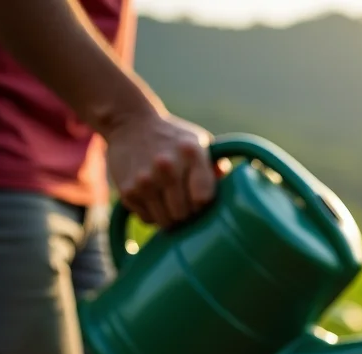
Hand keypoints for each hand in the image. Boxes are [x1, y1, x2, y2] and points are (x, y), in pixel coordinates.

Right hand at [104, 110, 216, 228]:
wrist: (128, 123)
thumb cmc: (172, 137)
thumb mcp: (197, 142)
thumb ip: (215, 166)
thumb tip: (234, 190)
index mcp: (190, 153)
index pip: (204, 199)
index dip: (204, 205)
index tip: (201, 199)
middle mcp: (167, 167)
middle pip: (185, 214)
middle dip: (188, 214)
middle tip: (186, 204)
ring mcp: (145, 180)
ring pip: (166, 222)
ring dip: (170, 217)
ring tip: (170, 202)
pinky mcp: (127, 190)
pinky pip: (147, 219)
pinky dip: (153, 214)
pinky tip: (154, 198)